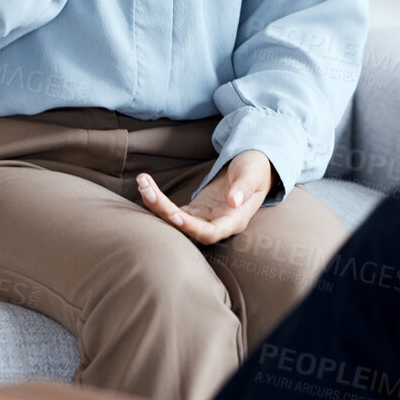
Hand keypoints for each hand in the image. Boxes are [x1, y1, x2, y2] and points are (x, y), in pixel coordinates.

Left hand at [135, 150, 274, 244]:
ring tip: (143, 184)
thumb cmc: (256, 169)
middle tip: (147, 189)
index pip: (211, 233)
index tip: (174, 215)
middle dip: (164, 211)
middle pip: (187, 227)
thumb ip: (244, 188)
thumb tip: (233, 201)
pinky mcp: (196, 210)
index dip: (191, 228)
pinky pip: (175, 211)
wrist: (254, 167)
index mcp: (235, 220)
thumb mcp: (252, 174)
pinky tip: (147, 187)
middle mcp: (217, 224)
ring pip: (177, 219)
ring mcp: (205, 218)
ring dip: (158, 204)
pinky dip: (160, 201)